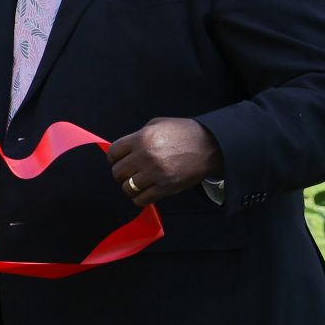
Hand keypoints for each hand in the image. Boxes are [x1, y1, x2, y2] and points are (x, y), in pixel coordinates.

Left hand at [105, 117, 221, 206]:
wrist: (211, 146)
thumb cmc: (184, 133)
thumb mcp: (158, 124)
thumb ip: (138, 136)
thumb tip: (122, 150)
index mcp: (142, 138)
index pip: (113, 153)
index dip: (114, 158)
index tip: (118, 161)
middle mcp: (146, 156)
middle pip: (117, 172)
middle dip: (121, 173)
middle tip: (129, 173)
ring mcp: (155, 173)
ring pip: (127, 187)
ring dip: (130, 187)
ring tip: (137, 183)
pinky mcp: (165, 187)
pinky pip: (141, 199)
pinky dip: (139, 198)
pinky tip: (145, 192)